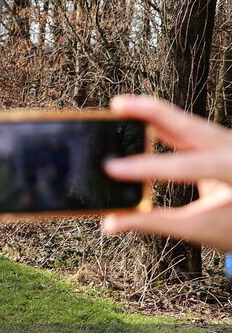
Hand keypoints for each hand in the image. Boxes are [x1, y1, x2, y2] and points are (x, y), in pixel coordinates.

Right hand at [103, 94, 231, 251]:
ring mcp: (223, 141)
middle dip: (150, 112)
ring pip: (184, 120)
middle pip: (186, 124)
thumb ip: (154, 222)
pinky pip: (184, 126)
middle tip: (118, 105)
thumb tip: (112, 223)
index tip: (112, 169)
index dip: (145, 167)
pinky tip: (137, 117)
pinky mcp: (214, 141)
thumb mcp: (198, 227)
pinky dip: (159, 121)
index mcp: (231, 170)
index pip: (184, 166)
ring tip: (121, 106)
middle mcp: (229, 148)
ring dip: (151, 111)